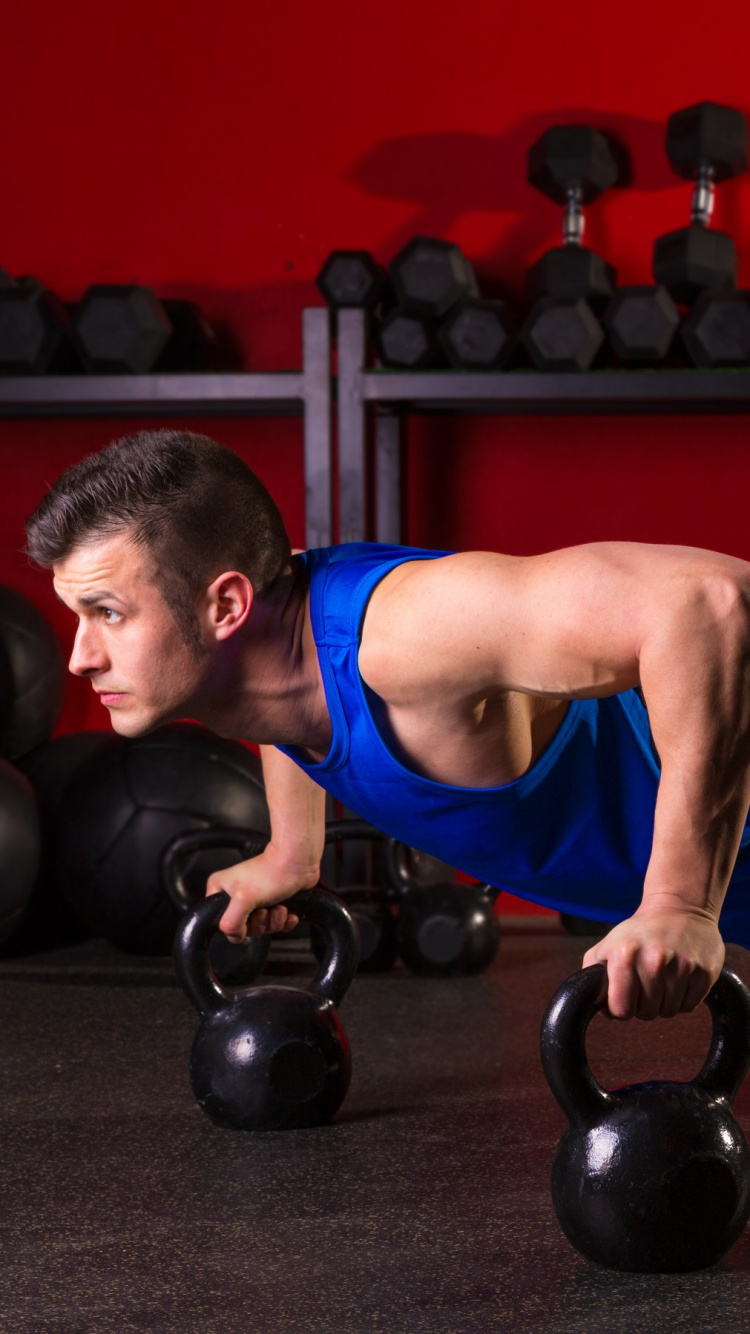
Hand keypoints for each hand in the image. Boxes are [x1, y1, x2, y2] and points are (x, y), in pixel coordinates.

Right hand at [206, 843, 317, 942]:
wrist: (298, 863)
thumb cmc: (272, 872)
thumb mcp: (243, 899)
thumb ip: (231, 922)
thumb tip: (234, 935)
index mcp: (221, 890)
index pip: (220, 921)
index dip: (236, 925)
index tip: (247, 916)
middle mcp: (236, 895)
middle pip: (243, 927)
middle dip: (260, 923)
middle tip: (264, 910)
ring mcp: (254, 900)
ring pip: (261, 926)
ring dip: (273, 921)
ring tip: (279, 907)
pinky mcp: (272, 903)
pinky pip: (275, 923)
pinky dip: (284, 921)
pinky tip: (287, 912)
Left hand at [582, 904, 724, 1019]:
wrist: (680, 908)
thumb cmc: (639, 932)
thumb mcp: (607, 945)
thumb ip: (593, 975)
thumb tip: (597, 1006)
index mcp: (625, 954)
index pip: (621, 1009)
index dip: (620, 1008)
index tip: (624, 997)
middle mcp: (655, 959)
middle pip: (647, 1014)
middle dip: (643, 1005)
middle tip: (645, 983)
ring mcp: (683, 966)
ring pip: (668, 1012)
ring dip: (663, 1002)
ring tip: (662, 978)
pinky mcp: (705, 972)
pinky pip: (689, 1007)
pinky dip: (682, 999)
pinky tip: (679, 978)